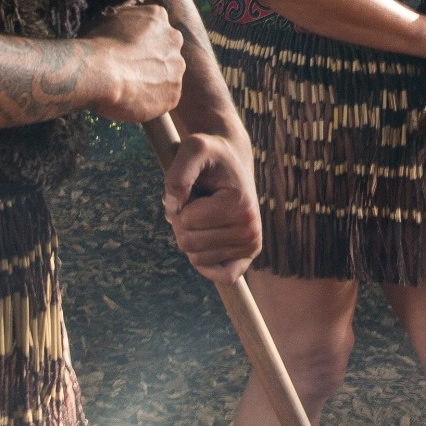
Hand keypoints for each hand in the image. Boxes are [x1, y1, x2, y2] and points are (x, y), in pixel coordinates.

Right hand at [83, 1, 184, 125]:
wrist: (101, 72)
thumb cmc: (98, 45)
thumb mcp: (110, 18)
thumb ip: (127, 20)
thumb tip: (125, 27)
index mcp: (158, 17)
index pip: (154, 29)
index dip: (140, 42)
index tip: (127, 52)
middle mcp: (174, 40)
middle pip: (165, 52)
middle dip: (151, 61)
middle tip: (128, 71)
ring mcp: (176, 69)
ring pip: (167, 76)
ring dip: (152, 82)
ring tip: (128, 88)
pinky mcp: (173, 95)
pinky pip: (163, 100)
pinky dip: (150, 102)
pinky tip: (132, 100)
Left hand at [162, 132, 259, 279]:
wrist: (231, 160)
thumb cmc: (210, 155)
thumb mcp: (192, 148)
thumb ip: (178, 173)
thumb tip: (173, 207)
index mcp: (240, 205)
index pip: (185, 221)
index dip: (178, 204)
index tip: (194, 188)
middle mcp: (251, 229)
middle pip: (188, 243)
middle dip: (182, 222)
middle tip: (197, 202)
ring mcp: (252, 245)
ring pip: (196, 259)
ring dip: (191, 235)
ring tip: (205, 213)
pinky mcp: (248, 257)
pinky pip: (223, 277)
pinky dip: (206, 265)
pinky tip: (205, 244)